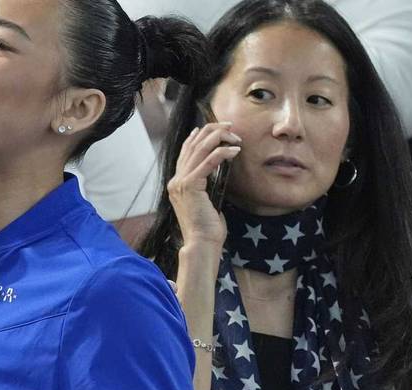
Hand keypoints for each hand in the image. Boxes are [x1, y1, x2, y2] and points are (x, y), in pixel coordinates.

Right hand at [167, 122, 241, 250]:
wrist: (201, 242)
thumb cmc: (207, 227)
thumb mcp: (206, 201)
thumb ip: (206, 185)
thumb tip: (217, 172)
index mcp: (177, 183)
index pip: (186, 152)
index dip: (199, 136)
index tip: (213, 128)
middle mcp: (175, 180)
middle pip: (192, 145)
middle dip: (211, 131)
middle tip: (229, 125)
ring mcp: (180, 182)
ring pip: (199, 149)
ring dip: (219, 137)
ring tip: (234, 134)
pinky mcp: (190, 186)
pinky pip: (209, 161)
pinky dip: (223, 152)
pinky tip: (235, 150)